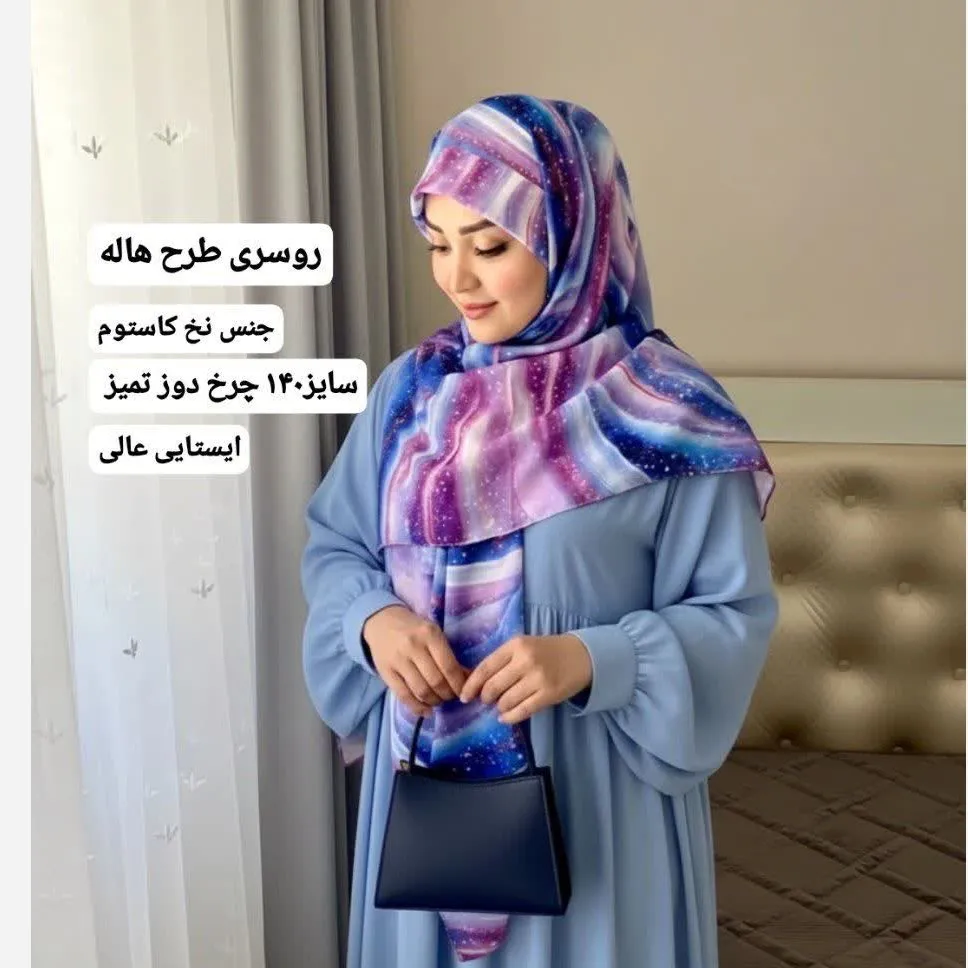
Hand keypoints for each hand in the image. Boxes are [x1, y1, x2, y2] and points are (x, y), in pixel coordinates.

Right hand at [362, 605, 468, 716]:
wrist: (382, 622)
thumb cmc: (414, 629)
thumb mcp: (434, 634)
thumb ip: (448, 655)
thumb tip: (467, 678)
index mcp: (430, 634)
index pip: (449, 667)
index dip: (459, 684)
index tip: (463, 691)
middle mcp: (413, 646)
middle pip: (436, 681)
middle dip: (447, 694)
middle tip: (451, 697)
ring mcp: (398, 660)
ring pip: (421, 691)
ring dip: (434, 701)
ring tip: (439, 701)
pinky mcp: (385, 672)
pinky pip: (403, 696)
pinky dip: (417, 708)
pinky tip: (427, 711)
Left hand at [459, 634, 592, 725]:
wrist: (580, 656)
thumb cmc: (545, 651)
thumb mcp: (523, 646)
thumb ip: (502, 660)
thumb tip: (476, 684)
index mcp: (515, 645)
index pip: (485, 668)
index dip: (471, 685)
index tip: (464, 696)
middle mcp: (525, 660)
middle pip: (493, 688)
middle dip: (485, 698)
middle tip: (485, 700)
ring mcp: (538, 678)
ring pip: (506, 701)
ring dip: (499, 707)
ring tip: (501, 705)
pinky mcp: (548, 695)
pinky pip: (522, 711)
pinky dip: (510, 717)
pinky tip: (505, 717)